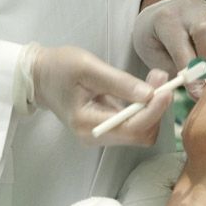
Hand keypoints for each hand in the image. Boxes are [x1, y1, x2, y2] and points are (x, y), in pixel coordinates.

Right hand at [32, 46, 172, 146]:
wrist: (40, 76)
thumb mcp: (88, 68)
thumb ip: (119, 83)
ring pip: (141, 131)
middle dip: (156, 109)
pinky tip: (144, 89)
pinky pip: (134, 124)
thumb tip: (150, 94)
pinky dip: (145, 108)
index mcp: (88, 125)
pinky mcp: (108, 128)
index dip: (153, 111)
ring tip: (154, 79)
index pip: (131, 128)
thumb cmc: (59, 68)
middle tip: (160, 78)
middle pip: (140, 134)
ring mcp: (103, 135)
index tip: (166, 89)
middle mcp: (96, 137)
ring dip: (153, 108)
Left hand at [133, 0, 205, 96]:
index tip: (197, 92)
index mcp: (166, 20)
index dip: (192, 74)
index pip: (182, 49)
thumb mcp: (154, 57)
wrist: (164, 13)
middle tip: (204, 76)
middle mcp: (189, 10)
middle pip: (205, 32)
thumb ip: (174, 71)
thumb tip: (198, 91)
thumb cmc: (158, 39)